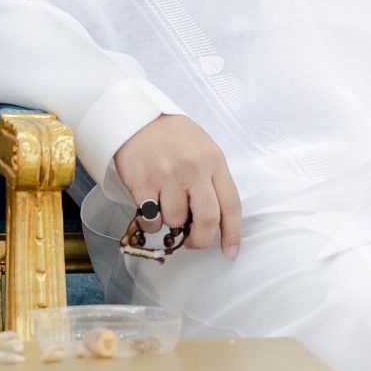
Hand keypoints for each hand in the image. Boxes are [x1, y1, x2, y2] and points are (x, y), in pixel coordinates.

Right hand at [111, 114, 241, 258]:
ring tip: (165, 205)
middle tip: (193, 242)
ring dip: (170, 222)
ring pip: (175, 221)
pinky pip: (151, 219)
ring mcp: (167, 176)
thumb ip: (212, 181)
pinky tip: (149, 206)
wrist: (137, 118)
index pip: (231, 205)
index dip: (232, 233)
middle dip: (201, 240)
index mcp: (214, 162)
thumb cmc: (174, 137)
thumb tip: (215, 222)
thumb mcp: (204, 150)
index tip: (230, 252)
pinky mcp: (142, 183)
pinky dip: (150, 222)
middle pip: (206, 220)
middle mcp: (194, 170)